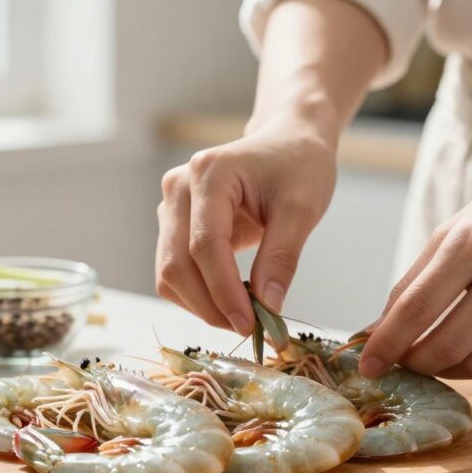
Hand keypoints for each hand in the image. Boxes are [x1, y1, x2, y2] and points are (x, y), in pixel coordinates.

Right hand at [156, 126, 336, 333]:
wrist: (287, 143)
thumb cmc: (298, 166)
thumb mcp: (303, 208)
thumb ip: (282, 256)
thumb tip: (268, 306)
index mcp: (209, 173)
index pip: (204, 246)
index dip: (224, 291)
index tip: (251, 324)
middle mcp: (178, 188)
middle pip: (176, 264)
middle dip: (210, 306)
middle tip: (249, 329)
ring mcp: (171, 206)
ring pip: (169, 273)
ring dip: (202, 305)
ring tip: (244, 316)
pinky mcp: (173, 225)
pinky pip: (175, 271)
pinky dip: (199, 295)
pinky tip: (231, 301)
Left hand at [359, 145, 471, 379]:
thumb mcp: (455, 229)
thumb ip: (415, 281)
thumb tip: (378, 330)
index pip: (416, 309)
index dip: (386, 344)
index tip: (367, 365)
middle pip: (446, 345)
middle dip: (414, 363)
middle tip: (400, 362)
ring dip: (446, 370)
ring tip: (433, 356)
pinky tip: (470, 346)